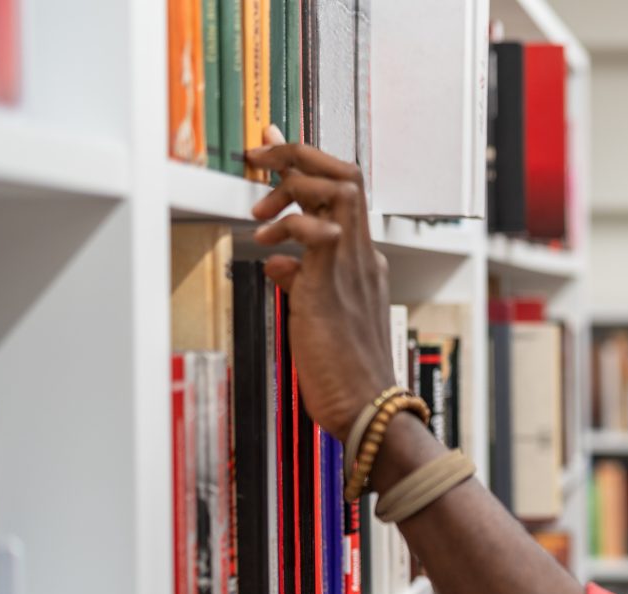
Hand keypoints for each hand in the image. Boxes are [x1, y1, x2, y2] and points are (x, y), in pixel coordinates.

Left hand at [245, 126, 395, 440]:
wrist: (367, 408)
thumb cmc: (344, 372)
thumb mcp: (317, 316)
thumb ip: (301, 282)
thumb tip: (278, 264)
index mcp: (364, 264)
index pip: (344, 195)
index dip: (308, 166)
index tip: (273, 151)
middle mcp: (365, 257)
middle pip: (347, 176)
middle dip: (299, 155)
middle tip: (260, 159)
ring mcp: (354, 268)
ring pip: (339, 189)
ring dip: (291, 184)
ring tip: (260, 213)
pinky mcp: (332, 285)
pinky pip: (318, 229)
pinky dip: (289, 224)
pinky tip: (265, 246)